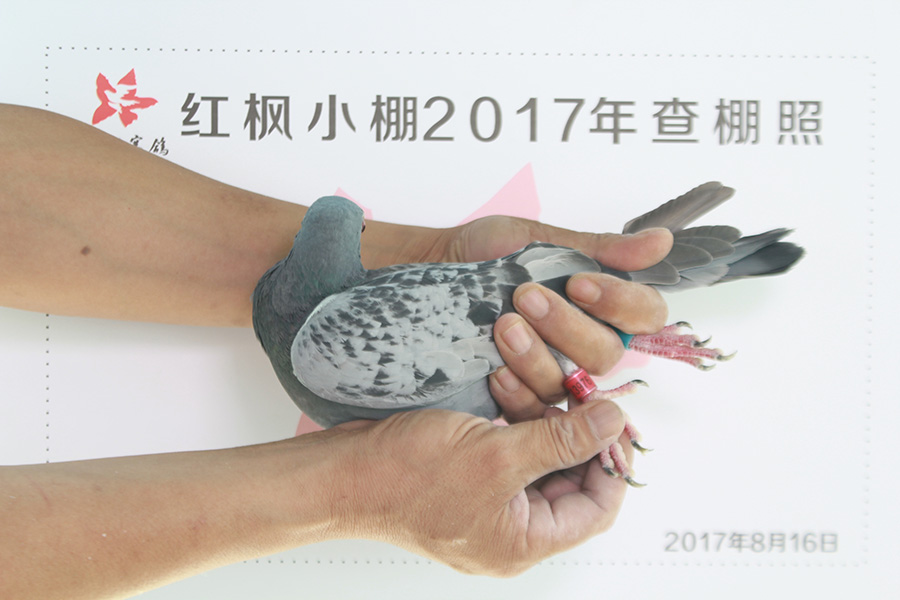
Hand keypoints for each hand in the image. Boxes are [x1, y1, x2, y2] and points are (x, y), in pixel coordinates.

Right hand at [325, 400, 631, 575]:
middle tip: (572, 389)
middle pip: (567, 478)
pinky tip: (502, 387)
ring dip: (537, 414)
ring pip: (536, 455)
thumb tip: (614, 423)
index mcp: (524, 541)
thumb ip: (562, 440)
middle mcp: (510, 527)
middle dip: (569, 429)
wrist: (341, 472)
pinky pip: (506, 446)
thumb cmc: (407, 478)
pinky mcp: (466, 477)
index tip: (615, 418)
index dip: (612, 462)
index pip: (596, 507)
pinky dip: (510, 416)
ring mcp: (486, 502)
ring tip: (524, 379)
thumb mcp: (496, 456)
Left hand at [436, 215, 670, 422]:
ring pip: (570, 383)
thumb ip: (601, 249)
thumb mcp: (544, 242)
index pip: (645, 315)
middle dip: (568, 327)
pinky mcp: (520, 396)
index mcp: (601, 305)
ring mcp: (553, 372)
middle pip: (607, 354)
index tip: (580, 284)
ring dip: (537, 356)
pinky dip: (515, 389)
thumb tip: (661, 242)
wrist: (435, 270)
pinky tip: (494, 368)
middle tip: (528, 297)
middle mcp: (583, 342)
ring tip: (503, 325)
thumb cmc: (488, 254)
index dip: (620, 303)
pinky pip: (533, 410)